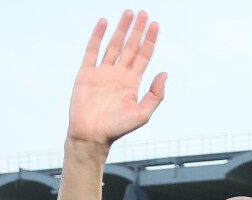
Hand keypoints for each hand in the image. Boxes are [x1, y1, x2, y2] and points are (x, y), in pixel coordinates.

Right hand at [67, 10, 166, 147]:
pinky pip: (92, 50)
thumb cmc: (118, 128)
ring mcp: (103, 73)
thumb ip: (155, 94)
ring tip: (129, 12)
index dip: (149, 40)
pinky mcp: (87, 73)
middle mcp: (119, 75)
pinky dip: (98, 36)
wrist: (92, 135)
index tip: (155, 24)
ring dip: (121, 29)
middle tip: (143, 12)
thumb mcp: (143, 113)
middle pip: (131, 47)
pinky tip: (104, 22)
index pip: (143, 57)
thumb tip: (165, 73)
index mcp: (133, 84)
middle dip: (137, 30)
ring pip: (114, 45)